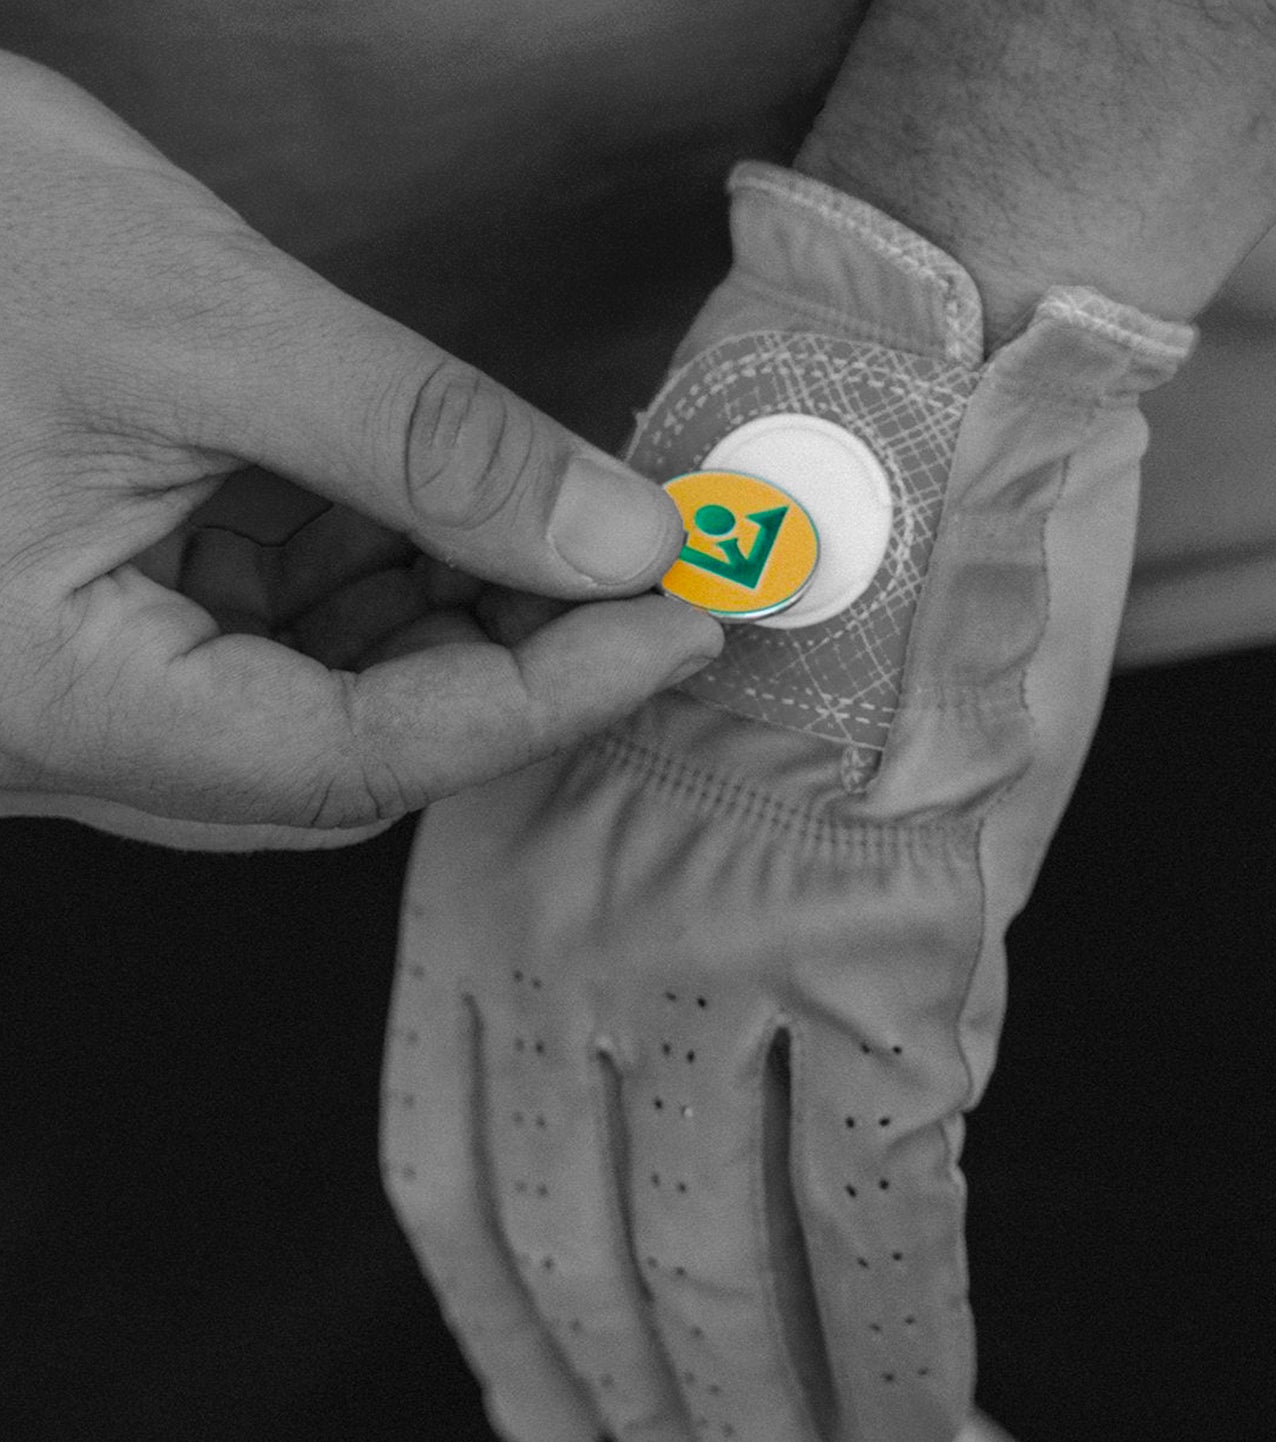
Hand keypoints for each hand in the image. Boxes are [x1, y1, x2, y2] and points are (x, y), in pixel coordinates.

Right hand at [0, 52, 720, 849]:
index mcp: (56, 699)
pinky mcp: (80, 624)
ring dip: (444, 618)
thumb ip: (424, 445)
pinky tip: (426, 508)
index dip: (550, 693)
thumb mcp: (192, 317)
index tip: (676, 620)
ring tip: (545, 526)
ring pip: (310, 701)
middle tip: (632, 577)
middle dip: (509, 662)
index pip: (367, 754)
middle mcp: (55, 731)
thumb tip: (611, 535)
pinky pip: (253, 639)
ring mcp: (67, 685)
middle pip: (349, 748)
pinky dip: (361, 579)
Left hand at [383, 164, 1191, 1441]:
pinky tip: (914, 1410)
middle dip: (641, 1397)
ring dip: (760, 1410)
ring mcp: (724, 951)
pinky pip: (883, 1205)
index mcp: (498, 870)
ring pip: (718, 1259)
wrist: (904, 403)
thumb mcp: (648, 738)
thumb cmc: (785, 545)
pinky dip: (900, 1331)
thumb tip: (765, 1078)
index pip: (453, 1158)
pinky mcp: (884, 949)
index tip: (540, 1402)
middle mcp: (581, 933)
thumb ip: (670, 907)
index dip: (498, 1309)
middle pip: (580, 1241)